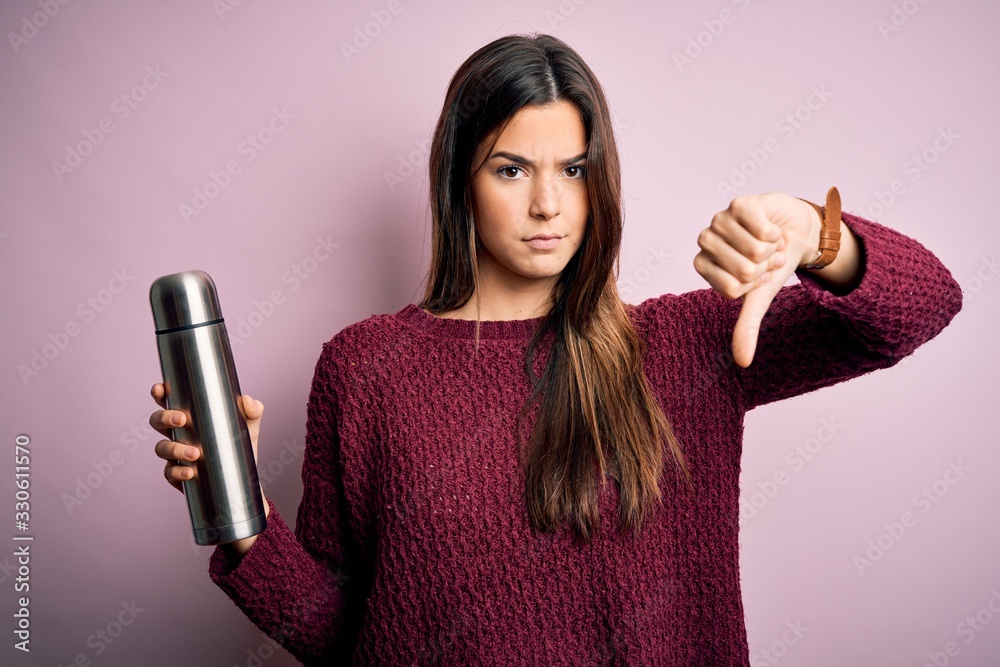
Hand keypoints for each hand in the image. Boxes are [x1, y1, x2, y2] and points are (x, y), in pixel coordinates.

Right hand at [149, 383, 268, 520]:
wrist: (244, 475)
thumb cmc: (240, 443)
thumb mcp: (250, 425)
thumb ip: (253, 410)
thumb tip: (246, 399)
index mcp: (190, 415)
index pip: (169, 401)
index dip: (159, 393)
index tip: (160, 389)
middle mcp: (178, 433)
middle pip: (157, 421)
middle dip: (164, 417)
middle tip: (182, 419)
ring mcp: (175, 454)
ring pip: (161, 448)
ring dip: (174, 449)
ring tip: (195, 453)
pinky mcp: (178, 474)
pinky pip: (169, 473)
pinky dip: (177, 472)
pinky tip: (191, 472)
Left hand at [693, 192, 821, 367]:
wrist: (795, 233)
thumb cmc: (772, 264)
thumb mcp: (760, 297)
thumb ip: (747, 327)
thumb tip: (742, 362)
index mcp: (704, 265)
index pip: (731, 288)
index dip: (755, 284)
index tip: (759, 274)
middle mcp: (706, 241)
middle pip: (742, 270)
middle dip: (766, 266)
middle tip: (767, 256)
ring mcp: (720, 220)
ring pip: (752, 249)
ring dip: (772, 249)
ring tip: (770, 242)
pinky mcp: (739, 204)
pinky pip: (761, 228)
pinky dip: (775, 233)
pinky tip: (771, 228)